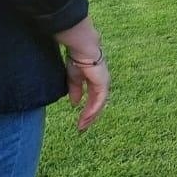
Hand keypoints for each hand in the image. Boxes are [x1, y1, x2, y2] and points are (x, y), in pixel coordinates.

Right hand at [56, 16, 108, 131]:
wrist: (81, 48)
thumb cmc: (76, 58)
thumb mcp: (73, 78)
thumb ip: (75, 90)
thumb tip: (75, 104)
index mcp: (95, 81)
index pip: (93, 99)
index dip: (87, 111)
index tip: (79, 121)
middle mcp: (101, 84)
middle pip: (98, 104)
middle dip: (90, 117)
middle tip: (82, 128)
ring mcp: (103, 84)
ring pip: (99, 105)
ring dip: (90, 116)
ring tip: (82, 126)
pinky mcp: (103, 84)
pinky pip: (99, 100)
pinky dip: (92, 110)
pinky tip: (86, 118)